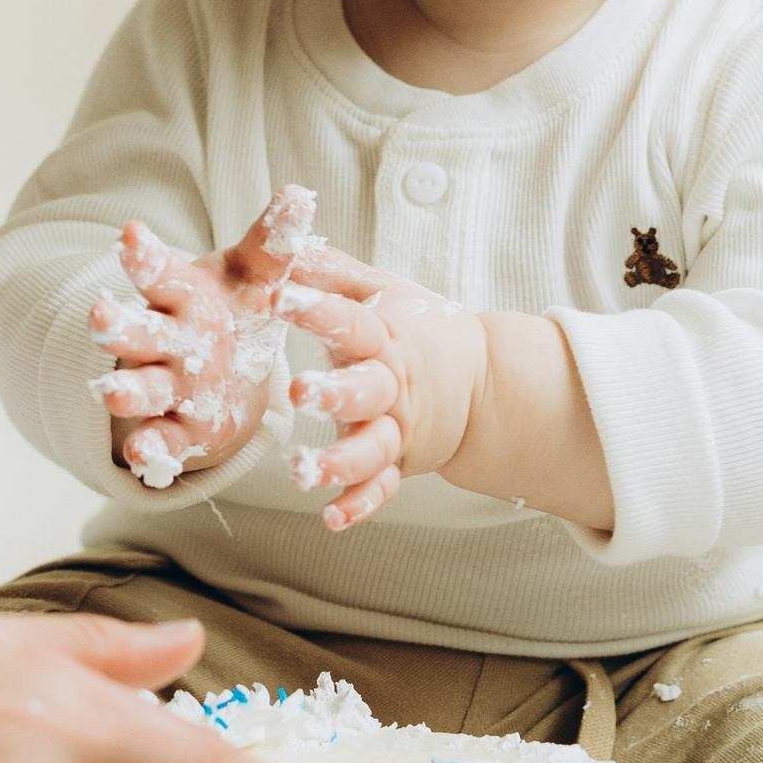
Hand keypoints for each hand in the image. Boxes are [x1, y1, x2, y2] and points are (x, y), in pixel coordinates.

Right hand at [87, 186, 318, 488]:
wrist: (228, 369)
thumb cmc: (235, 310)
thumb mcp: (256, 276)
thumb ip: (273, 243)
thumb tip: (297, 193)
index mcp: (183, 297)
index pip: (158, 273)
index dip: (145, 256)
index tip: (133, 233)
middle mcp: (166, 341)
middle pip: (137, 333)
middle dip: (118, 326)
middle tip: (98, 313)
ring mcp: (168, 388)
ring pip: (141, 389)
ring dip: (125, 392)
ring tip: (110, 393)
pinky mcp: (181, 430)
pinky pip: (163, 440)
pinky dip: (152, 449)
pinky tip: (145, 457)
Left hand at [280, 254, 486, 529]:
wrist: (481, 380)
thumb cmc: (418, 328)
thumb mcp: (380, 289)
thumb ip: (330, 272)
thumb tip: (287, 246)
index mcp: (383, 337)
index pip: (350, 321)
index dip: (318, 310)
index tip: (281, 299)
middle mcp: (390, 386)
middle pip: (365, 391)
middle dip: (333, 393)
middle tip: (300, 391)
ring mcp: (397, 429)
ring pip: (370, 448)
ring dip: (339, 462)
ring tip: (304, 472)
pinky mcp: (398, 463)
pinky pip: (380, 488)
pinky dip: (360, 504)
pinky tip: (332, 517)